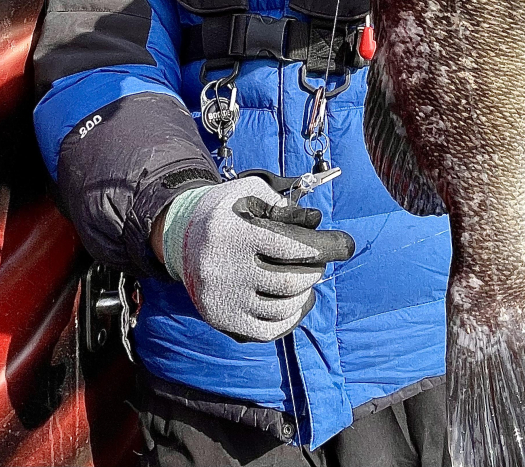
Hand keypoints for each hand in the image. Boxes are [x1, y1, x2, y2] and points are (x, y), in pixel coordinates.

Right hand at [166, 176, 354, 342]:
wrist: (179, 236)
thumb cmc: (225, 210)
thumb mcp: (251, 194)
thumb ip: (284, 206)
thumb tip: (316, 223)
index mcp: (236, 234)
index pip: (293, 247)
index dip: (326, 246)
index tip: (345, 245)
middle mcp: (227, 269)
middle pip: (290, 281)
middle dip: (316, 271)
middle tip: (321, 261)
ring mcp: (223, 298)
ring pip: (281, 308)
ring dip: (305, 295)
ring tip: (309, 280)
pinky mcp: (221, 319)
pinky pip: (265, 331)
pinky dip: (289, 319)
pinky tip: (297, 304)